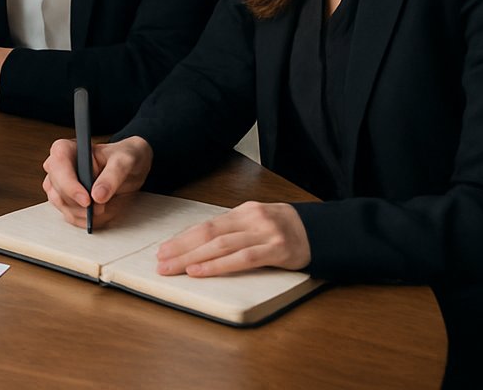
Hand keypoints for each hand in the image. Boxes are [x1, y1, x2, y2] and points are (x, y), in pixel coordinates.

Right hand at [42, 136, 152, 227]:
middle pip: (57, 190)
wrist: (131, 169)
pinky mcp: (66, 201)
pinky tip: (102, 212)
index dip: (69, 185)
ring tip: (105, 206)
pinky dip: (87, 219)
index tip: (87, 200)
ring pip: (62, 205)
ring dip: (85, 213)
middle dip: (80, 203)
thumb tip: (98, 196)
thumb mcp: (124, 161)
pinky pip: (70, 216)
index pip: (58, 166)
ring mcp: (59, 185)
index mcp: (67, 149)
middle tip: (102, 206)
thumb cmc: (124, 157)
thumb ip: (112, 176)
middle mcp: (59, 167)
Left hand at [156, 202, 310, 275]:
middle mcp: (251, 219)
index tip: (164, 249)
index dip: (183, 238)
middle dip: (181, 248)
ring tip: (173, 267)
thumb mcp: (257, 223)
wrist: (322, 231)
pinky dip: (218, 265)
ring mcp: (264, 234)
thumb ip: (233, 231)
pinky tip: (200, 271)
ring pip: (221, 245)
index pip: (206, 225)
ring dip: (193, 257)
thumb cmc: (284, 230)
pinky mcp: (277, 250)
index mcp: (243, 212)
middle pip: (208, 234)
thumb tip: (200, 244)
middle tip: (161, 261)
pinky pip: (242, 258)